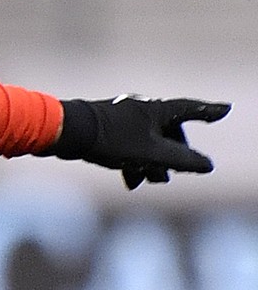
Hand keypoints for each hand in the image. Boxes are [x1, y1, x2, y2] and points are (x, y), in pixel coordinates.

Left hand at [47, 96, 230, 188]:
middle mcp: (140, 108)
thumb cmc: (110, 140)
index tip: (224, 110)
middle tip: (169, 174)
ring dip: (152, 162)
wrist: (65, 132)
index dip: (208, 112)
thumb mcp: (151, 154)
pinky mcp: (106, 127)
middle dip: (171, 154)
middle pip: (167, 131)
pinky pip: (129, 144)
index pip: (189, 109)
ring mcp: (122, 116)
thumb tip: (207, 165)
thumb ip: (181, 160)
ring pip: (147, 140)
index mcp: (155, 109)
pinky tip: (130, 181)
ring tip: (151, 180)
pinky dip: (134, 160)